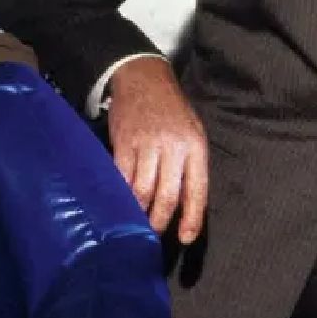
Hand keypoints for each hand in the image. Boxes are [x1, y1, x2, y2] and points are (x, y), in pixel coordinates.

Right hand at [107, 56, 207, 244]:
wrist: (144, 79)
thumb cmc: (173, 112)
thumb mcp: (193, 133)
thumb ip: (190, 167)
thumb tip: (184, 206)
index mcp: (195, 146)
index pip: (197, 190)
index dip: (192, 218)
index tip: (185, 238)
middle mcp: (173, 147)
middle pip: (166, 196)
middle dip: (159, 222)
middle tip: (153, 235)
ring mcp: (146, 145)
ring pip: (141, 191)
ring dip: (138, 213)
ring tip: (135, 225)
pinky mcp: (123, 143)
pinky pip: (121, 178)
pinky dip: (120, 195)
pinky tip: (118, 204)